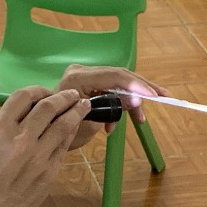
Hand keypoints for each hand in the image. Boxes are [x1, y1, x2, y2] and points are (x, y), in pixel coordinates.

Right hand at [0, 87, 88, 206]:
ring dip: (76, 111)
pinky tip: (74, 128)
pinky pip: (63, 146)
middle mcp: (20, 139)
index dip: (38, 89)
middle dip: (64, 97)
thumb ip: (8, 126)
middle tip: (72, 94)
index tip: (46, 91)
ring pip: (63, 125)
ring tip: (83, 105)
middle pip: (48, 106)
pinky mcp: (49, 172)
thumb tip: (32, 112)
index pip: (23, 96)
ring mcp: (37, 156)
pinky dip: (71, 134)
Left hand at [56, 64, 171, 124]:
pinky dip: (118, 105)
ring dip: (130, 101)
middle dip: (142, 88)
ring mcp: (83, 76)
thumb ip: (114, 108)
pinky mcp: (86, 83)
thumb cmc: (61, 132)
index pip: (114, 76)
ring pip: (117, 83)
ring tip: (140, 119)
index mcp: (78, 79)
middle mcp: (81, 71)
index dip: (136, 85)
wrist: (42, 135)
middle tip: (164, 95)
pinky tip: (113, 125)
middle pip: (119, 75)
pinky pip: (110, 89)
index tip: (154, 95)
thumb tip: (136, 99)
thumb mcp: (90, 124)